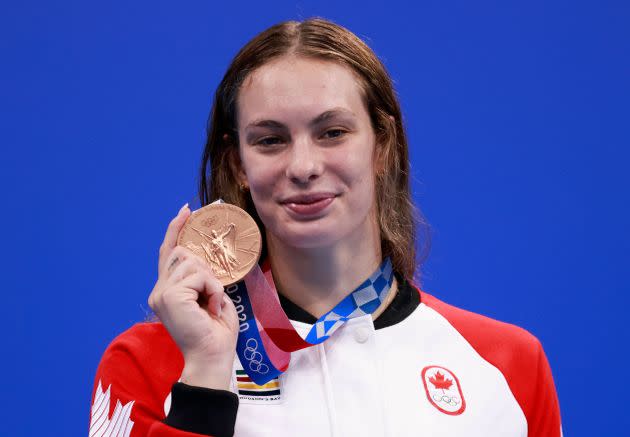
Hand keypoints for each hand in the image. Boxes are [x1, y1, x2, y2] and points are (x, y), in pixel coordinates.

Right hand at [148, 204, 238, 389]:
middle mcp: (159, 290)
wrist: (212, 357)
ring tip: (212, 305)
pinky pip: (201, 276)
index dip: (176, 229)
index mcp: (166, 291)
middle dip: (204, 269)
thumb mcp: (210, 297)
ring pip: (193, 262)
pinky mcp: (171, 296)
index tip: (187, 210)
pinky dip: (213, 289)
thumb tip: (204, 258)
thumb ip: (201, 278)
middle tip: (212, 295)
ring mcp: (162, 293)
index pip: (168, 253)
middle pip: (182, 253)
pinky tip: (211, 308)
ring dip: (211, 282)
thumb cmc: (215, 333)